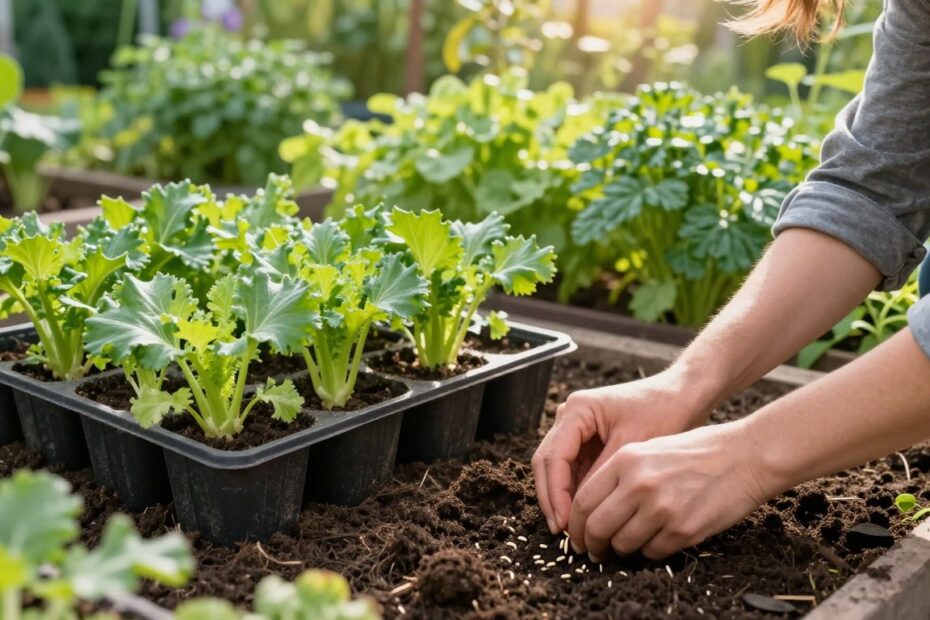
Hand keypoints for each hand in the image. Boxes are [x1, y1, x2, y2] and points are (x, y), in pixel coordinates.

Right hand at [532, 369, 714, 534]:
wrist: (683, 396)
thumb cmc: (663, 413)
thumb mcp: (631, 449)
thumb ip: (601, 476)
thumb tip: (580, 512)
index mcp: (578, 409)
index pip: (554, 458)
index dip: (556, 494)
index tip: (565, 524)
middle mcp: (570, 415)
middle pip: (548, 463)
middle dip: (553, 499)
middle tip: (563, 533)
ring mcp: (577, 427)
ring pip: (557, 469)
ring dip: (562, 498)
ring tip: (573, 530)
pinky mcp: (587, 439)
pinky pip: (573, 469)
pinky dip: (575, 492)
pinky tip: (584, 515)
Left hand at [567, 421, 768, 559]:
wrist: (744, 456)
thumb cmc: (697, 451)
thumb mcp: (649, 448)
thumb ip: (618, 474)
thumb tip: (590, 509)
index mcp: (626, 460)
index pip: (583, 501)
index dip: (575, 524)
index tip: (577, 535)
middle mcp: (639, 484)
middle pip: (597, 527)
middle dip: (591, 544)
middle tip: (593, 550)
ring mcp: (661, 509)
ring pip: (623, 544)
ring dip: (621, 548)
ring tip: (629, 542)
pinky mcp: (683, 530)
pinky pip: (652, 552)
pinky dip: (650, 550)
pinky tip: (658, 537)